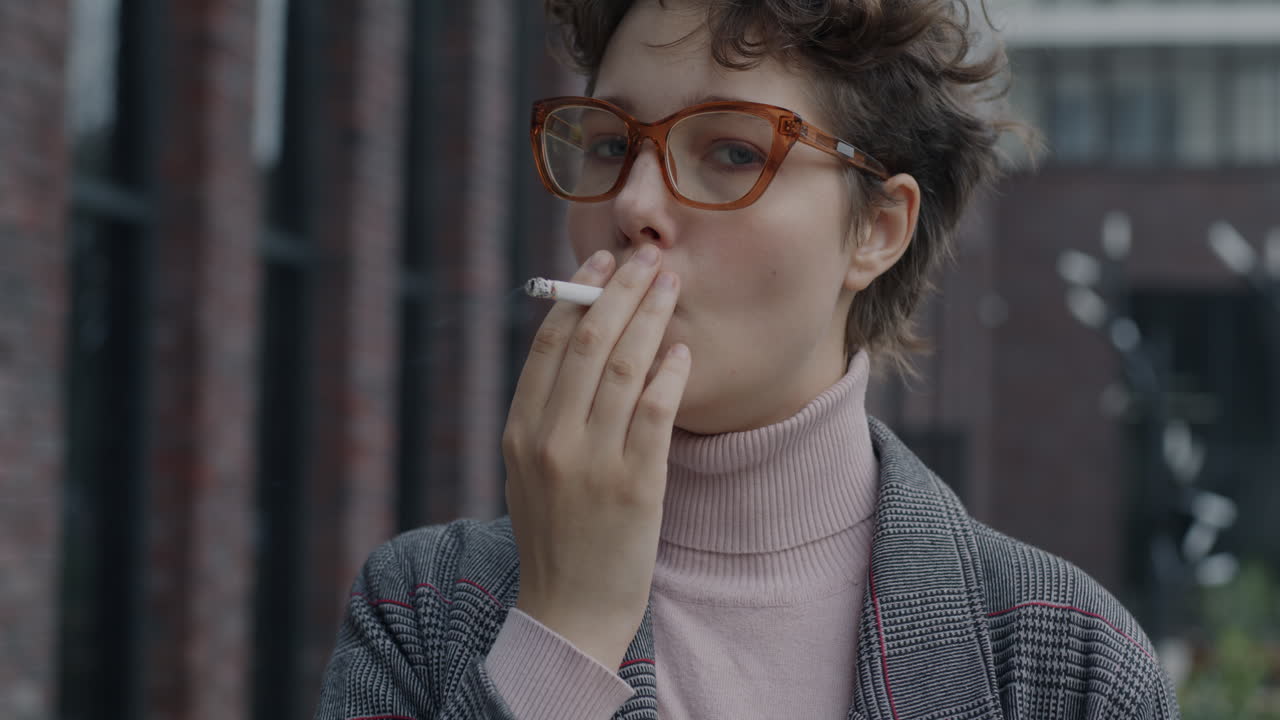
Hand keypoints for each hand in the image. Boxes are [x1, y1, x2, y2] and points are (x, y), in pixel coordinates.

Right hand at [503, 243, 688, 670]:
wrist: (568, 613)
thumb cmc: (555, 537)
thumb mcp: (530, 472)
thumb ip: (546, 415)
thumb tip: (581, 346)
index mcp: (520, 432)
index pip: (549, 346)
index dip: (577, 295)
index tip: (602, 263)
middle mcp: (550, 440)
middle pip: (588, 344)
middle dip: (621, 290)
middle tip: (648, 257)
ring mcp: (591, 463)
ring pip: (624, 368)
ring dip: (652, 318)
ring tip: (671, 286)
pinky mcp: (634, 486)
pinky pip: (655, 413)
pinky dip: (669, 374)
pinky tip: (683, 351)